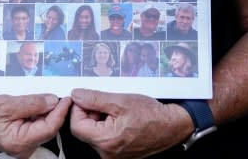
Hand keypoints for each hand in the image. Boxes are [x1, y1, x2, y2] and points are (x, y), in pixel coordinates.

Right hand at [0, 94, 70, 158]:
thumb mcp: (8, 103)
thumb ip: (33, 103)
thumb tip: (53, 101)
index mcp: (19, 142)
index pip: (49, 127)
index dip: (60, 112)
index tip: (67, 99)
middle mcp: (23, 148)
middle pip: (48, 128)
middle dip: (55, 111)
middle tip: (59, 94)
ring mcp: (23, 145)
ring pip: (44, 127)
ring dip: (47, 112)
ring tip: (46, 97)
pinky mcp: (22, 140)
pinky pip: (37, 127)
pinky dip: (39, 115)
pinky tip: (37, 104)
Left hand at [69, 89, 192, 157]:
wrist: (171, 126)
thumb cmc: (150, 115)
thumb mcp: (120, 100)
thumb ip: (94, 99)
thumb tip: (76, 95)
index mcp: (105, 141)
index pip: (76, 125)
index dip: (78, 109)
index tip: (85, 98)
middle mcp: (107, 153)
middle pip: (84, 130)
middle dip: (90, 113)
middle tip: (105, 102)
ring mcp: (112, 155)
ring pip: (94, 133)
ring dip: (99, 119)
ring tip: (116, 110)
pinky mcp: (118, 154)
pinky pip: (104, 139)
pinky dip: (107, 126)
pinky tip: (119, 119)